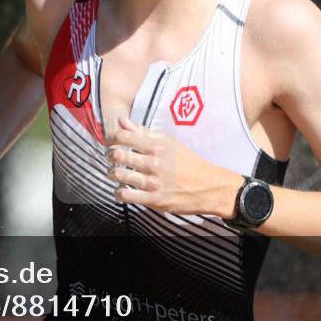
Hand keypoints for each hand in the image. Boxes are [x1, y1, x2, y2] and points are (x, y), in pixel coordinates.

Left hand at [104, 116, 242, 216]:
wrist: (210, 187)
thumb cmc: (189, 163)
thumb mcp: (170, 143)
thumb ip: (144, 133)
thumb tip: (122, 121)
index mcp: (158, 146)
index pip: (124, 136)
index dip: (111, 138)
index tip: (110, 141)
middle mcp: (154, 162)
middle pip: (118, 155)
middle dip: (109, 155)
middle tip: (110, 157)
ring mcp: (153, 182)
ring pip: (119, 175)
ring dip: (112, 174)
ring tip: (115, 173)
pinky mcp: (154, 199)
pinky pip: (126, 196)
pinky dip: (119, 193)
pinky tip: (121, 190)